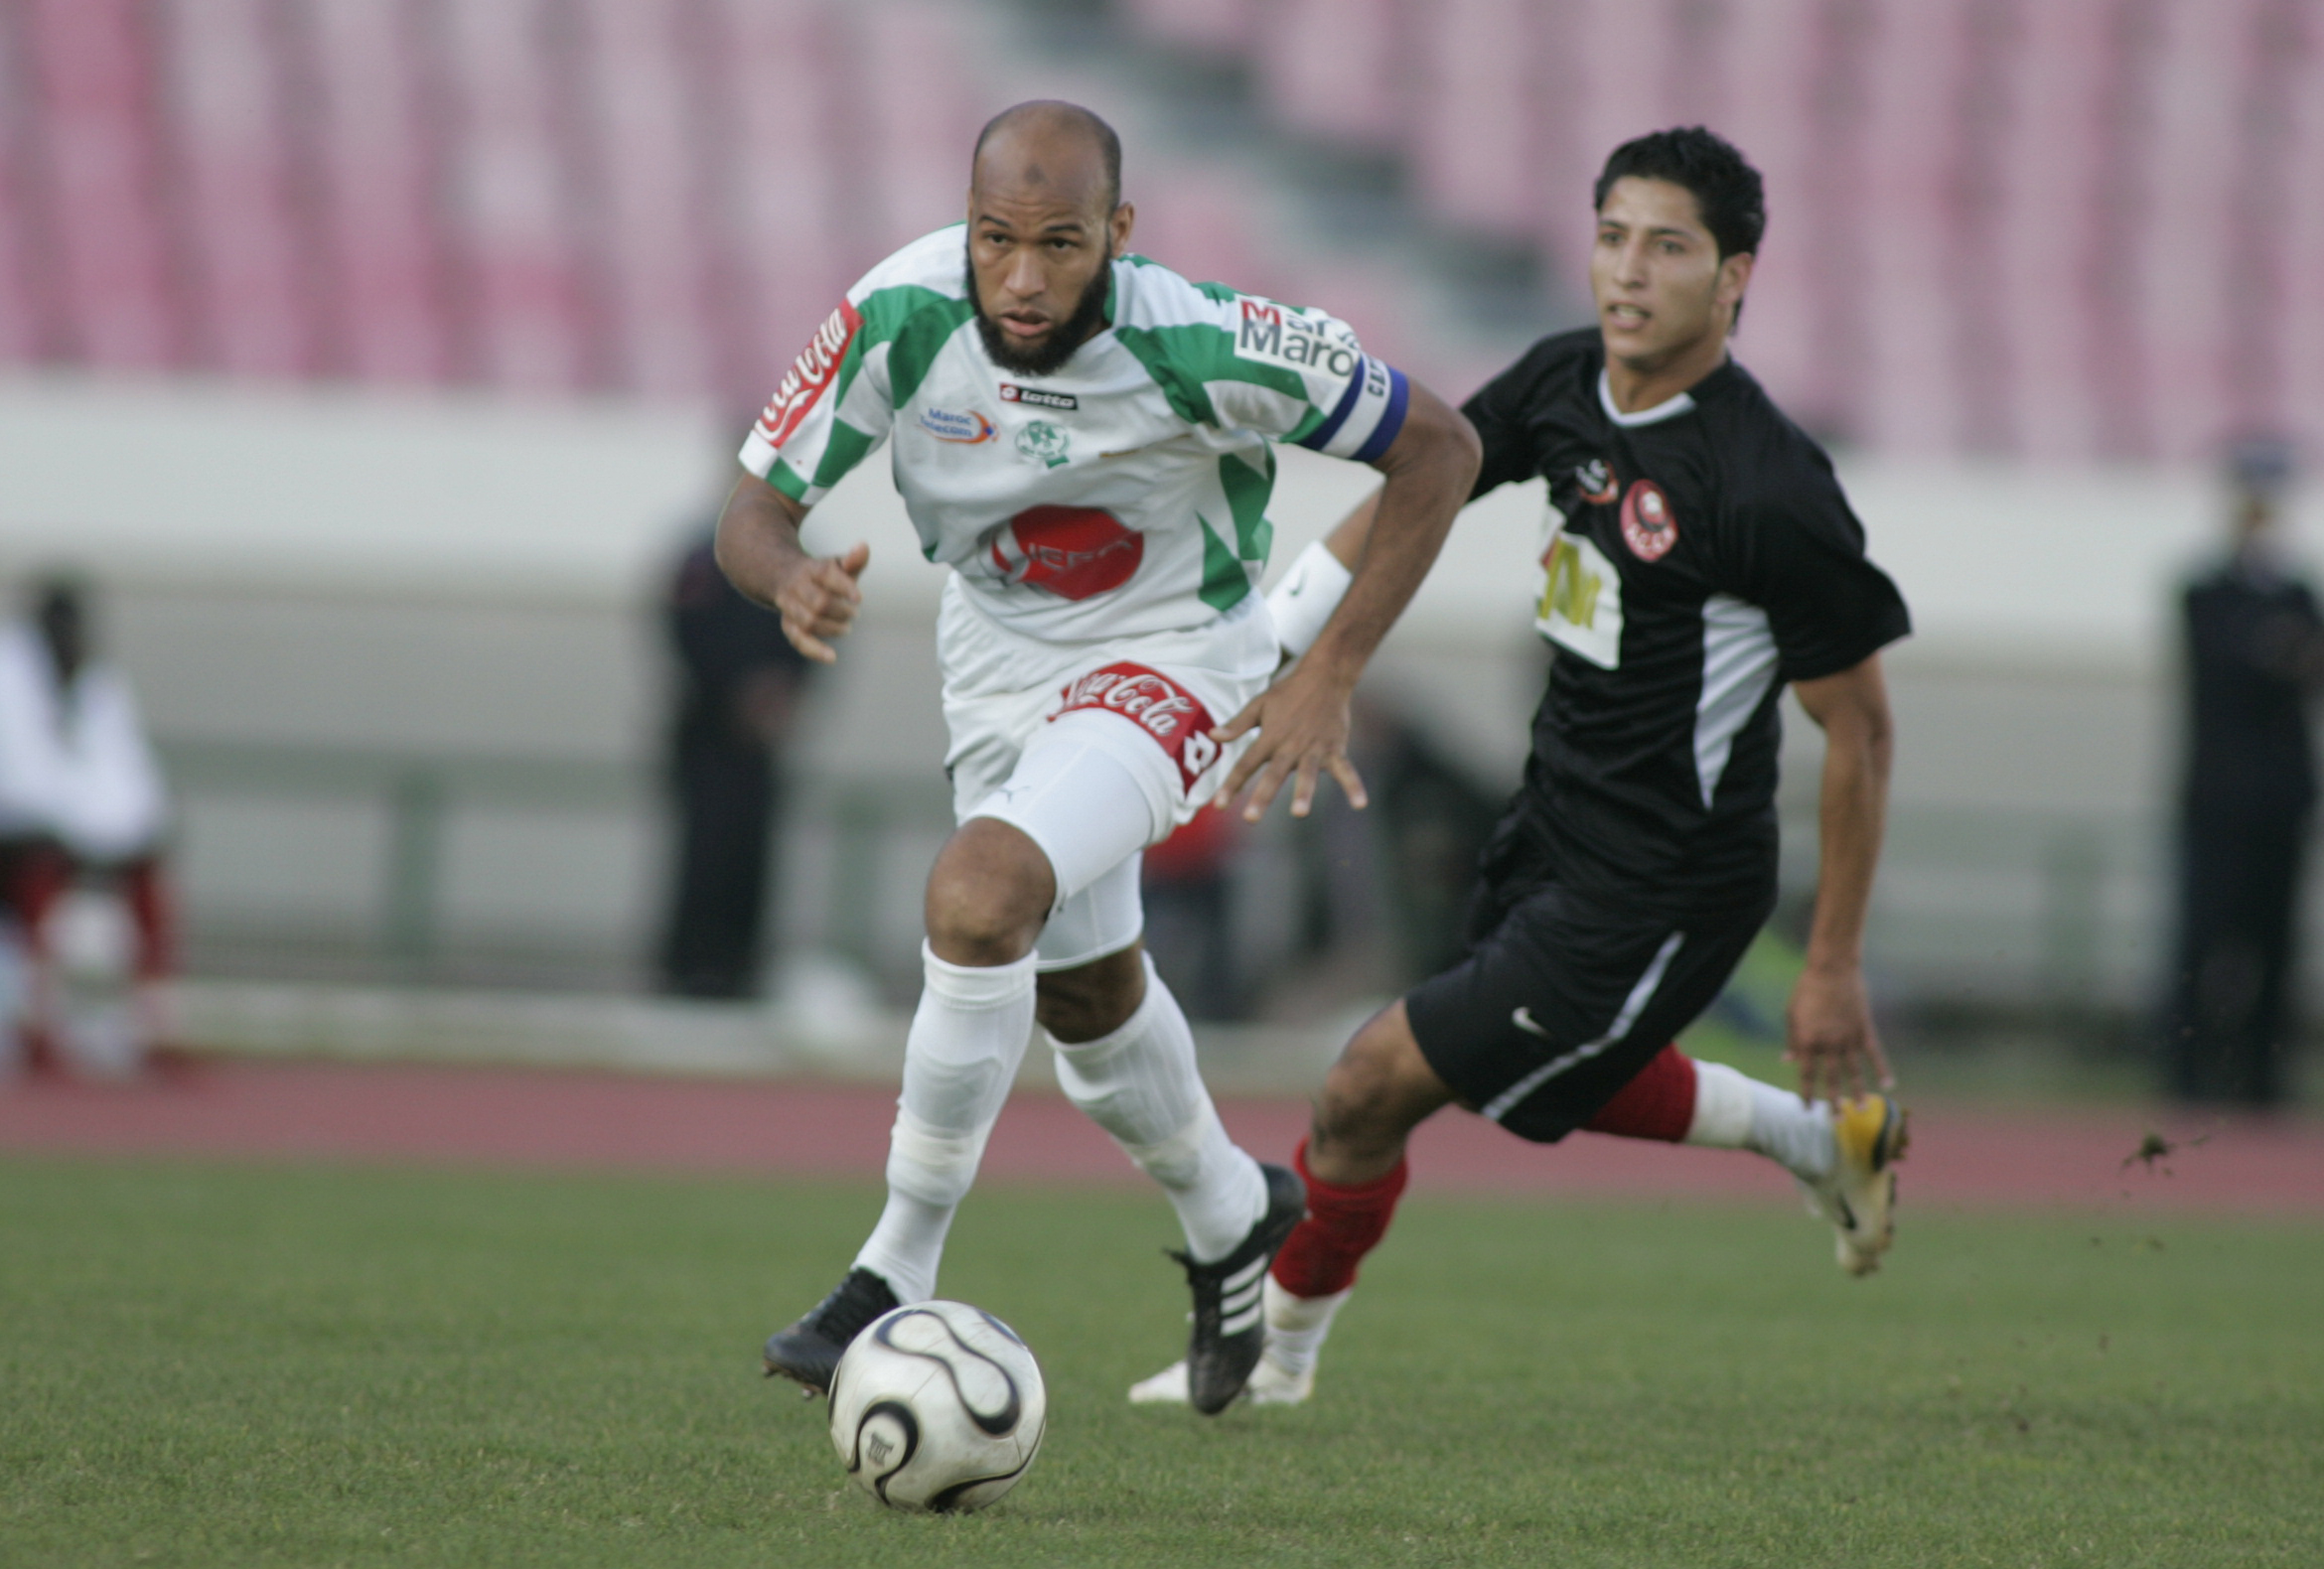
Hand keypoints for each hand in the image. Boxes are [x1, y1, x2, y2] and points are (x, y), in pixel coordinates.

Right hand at [775, 542, 868, 662]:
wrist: (783, 576)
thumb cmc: (822, 574)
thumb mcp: (837, 564)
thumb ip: (853, 560)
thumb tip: (863, 546)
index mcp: (811, 568)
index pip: (826, 574)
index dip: (843, 586)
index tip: (859, 598)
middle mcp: (797, 586)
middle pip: (819, 603)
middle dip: (841, 611)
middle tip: (854, 612)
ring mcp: (790, 606)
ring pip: (808, 622)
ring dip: (832, 628)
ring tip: (846, 628)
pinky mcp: (789, 624)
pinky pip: (797, 639)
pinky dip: (814, 650)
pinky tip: (832, 657)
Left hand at [1208, 661, 1366, 821]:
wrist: (1325, 676)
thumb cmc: (1289, 692)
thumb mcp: (1259, 704)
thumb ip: (1237, 724)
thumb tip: (1213, 736)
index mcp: (1269, 736)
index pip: (1246, 764)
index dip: (1232, 784)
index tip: (1219, 805)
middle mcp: (1290, 745)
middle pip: (1274, 774)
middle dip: (1262, 796)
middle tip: (1250, 818)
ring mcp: (1315, 748)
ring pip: (1307, 773)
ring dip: (1303, 792)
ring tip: (1299, 813)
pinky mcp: (1336, 748)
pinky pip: (1346, 770)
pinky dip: (1354, 786)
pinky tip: (1360, 804)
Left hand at [1783, 960, 1892, 1105]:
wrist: (1832, 969)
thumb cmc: (1806, 989)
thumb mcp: (1792, 1014)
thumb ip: (1792, 1040)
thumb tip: (1786, 1060)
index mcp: (1807, 1042)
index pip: (1805, 1075)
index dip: (1806, 1093)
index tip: (1807, 1109)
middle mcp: (1828, 1045)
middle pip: (1831, 1079)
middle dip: (1833, 1101)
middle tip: (1837, 1121)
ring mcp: (1848, 1039)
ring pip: (1855, 1072)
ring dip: (1859, 1093)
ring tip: (1863, 1111)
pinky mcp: (1865, 1030)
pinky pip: (1876, 1055)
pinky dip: (1883, 1070)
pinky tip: (1890, 1085)